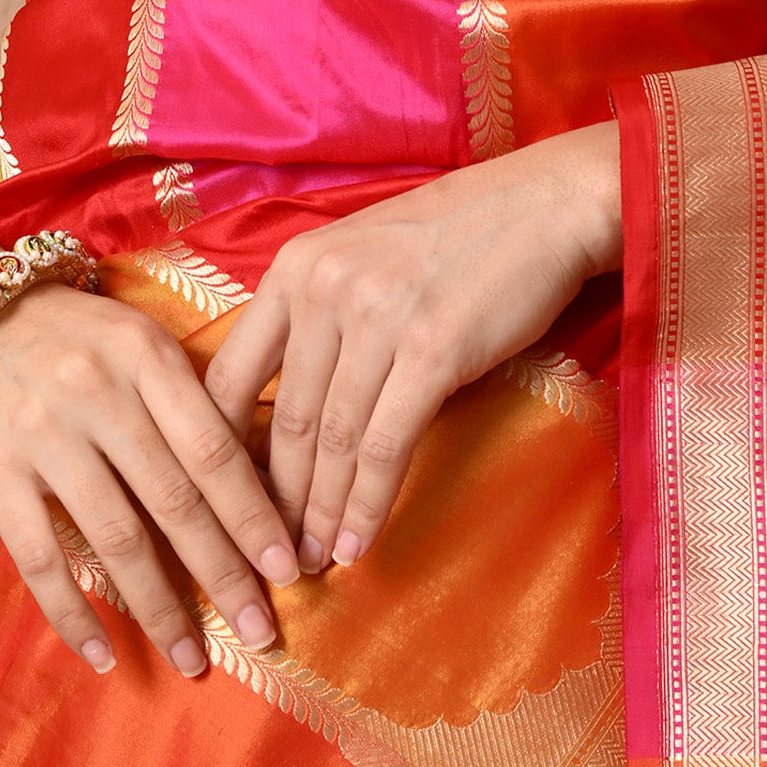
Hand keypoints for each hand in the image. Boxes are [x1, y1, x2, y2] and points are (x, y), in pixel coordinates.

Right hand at [0, 290, 296, 678]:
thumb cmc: (74, 335)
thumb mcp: (139, 341)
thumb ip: (189, 401)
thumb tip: (258, 487)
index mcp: (147, 356)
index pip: (213, 448)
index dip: (253, 515)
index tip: (286, 569)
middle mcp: (98, 392)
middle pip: (174, 500)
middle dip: (223, 574)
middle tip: (260, 633)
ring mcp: (42, 434)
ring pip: (115, 537)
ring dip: (158, 608)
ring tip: (192, 658)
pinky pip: (39, 558)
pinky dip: (72, 614)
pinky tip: (103, 655)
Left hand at [203, 124, 620, 575]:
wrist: (544, 206)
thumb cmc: (455, 237)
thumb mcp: (360, 256)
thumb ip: (316, 316)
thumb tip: (285, 408)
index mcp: (295, 269)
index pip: (230, 377)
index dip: (222, 453)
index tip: (225, 503)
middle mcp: (324, 290)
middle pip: (286, 420)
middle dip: (275, 502)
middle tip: (270, 556)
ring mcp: (378, 318)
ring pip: (332, 441)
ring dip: (320, 513)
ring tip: (313, 560)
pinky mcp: (433, 349)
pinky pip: (385, 444)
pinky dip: (367, 502)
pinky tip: (358, 542)